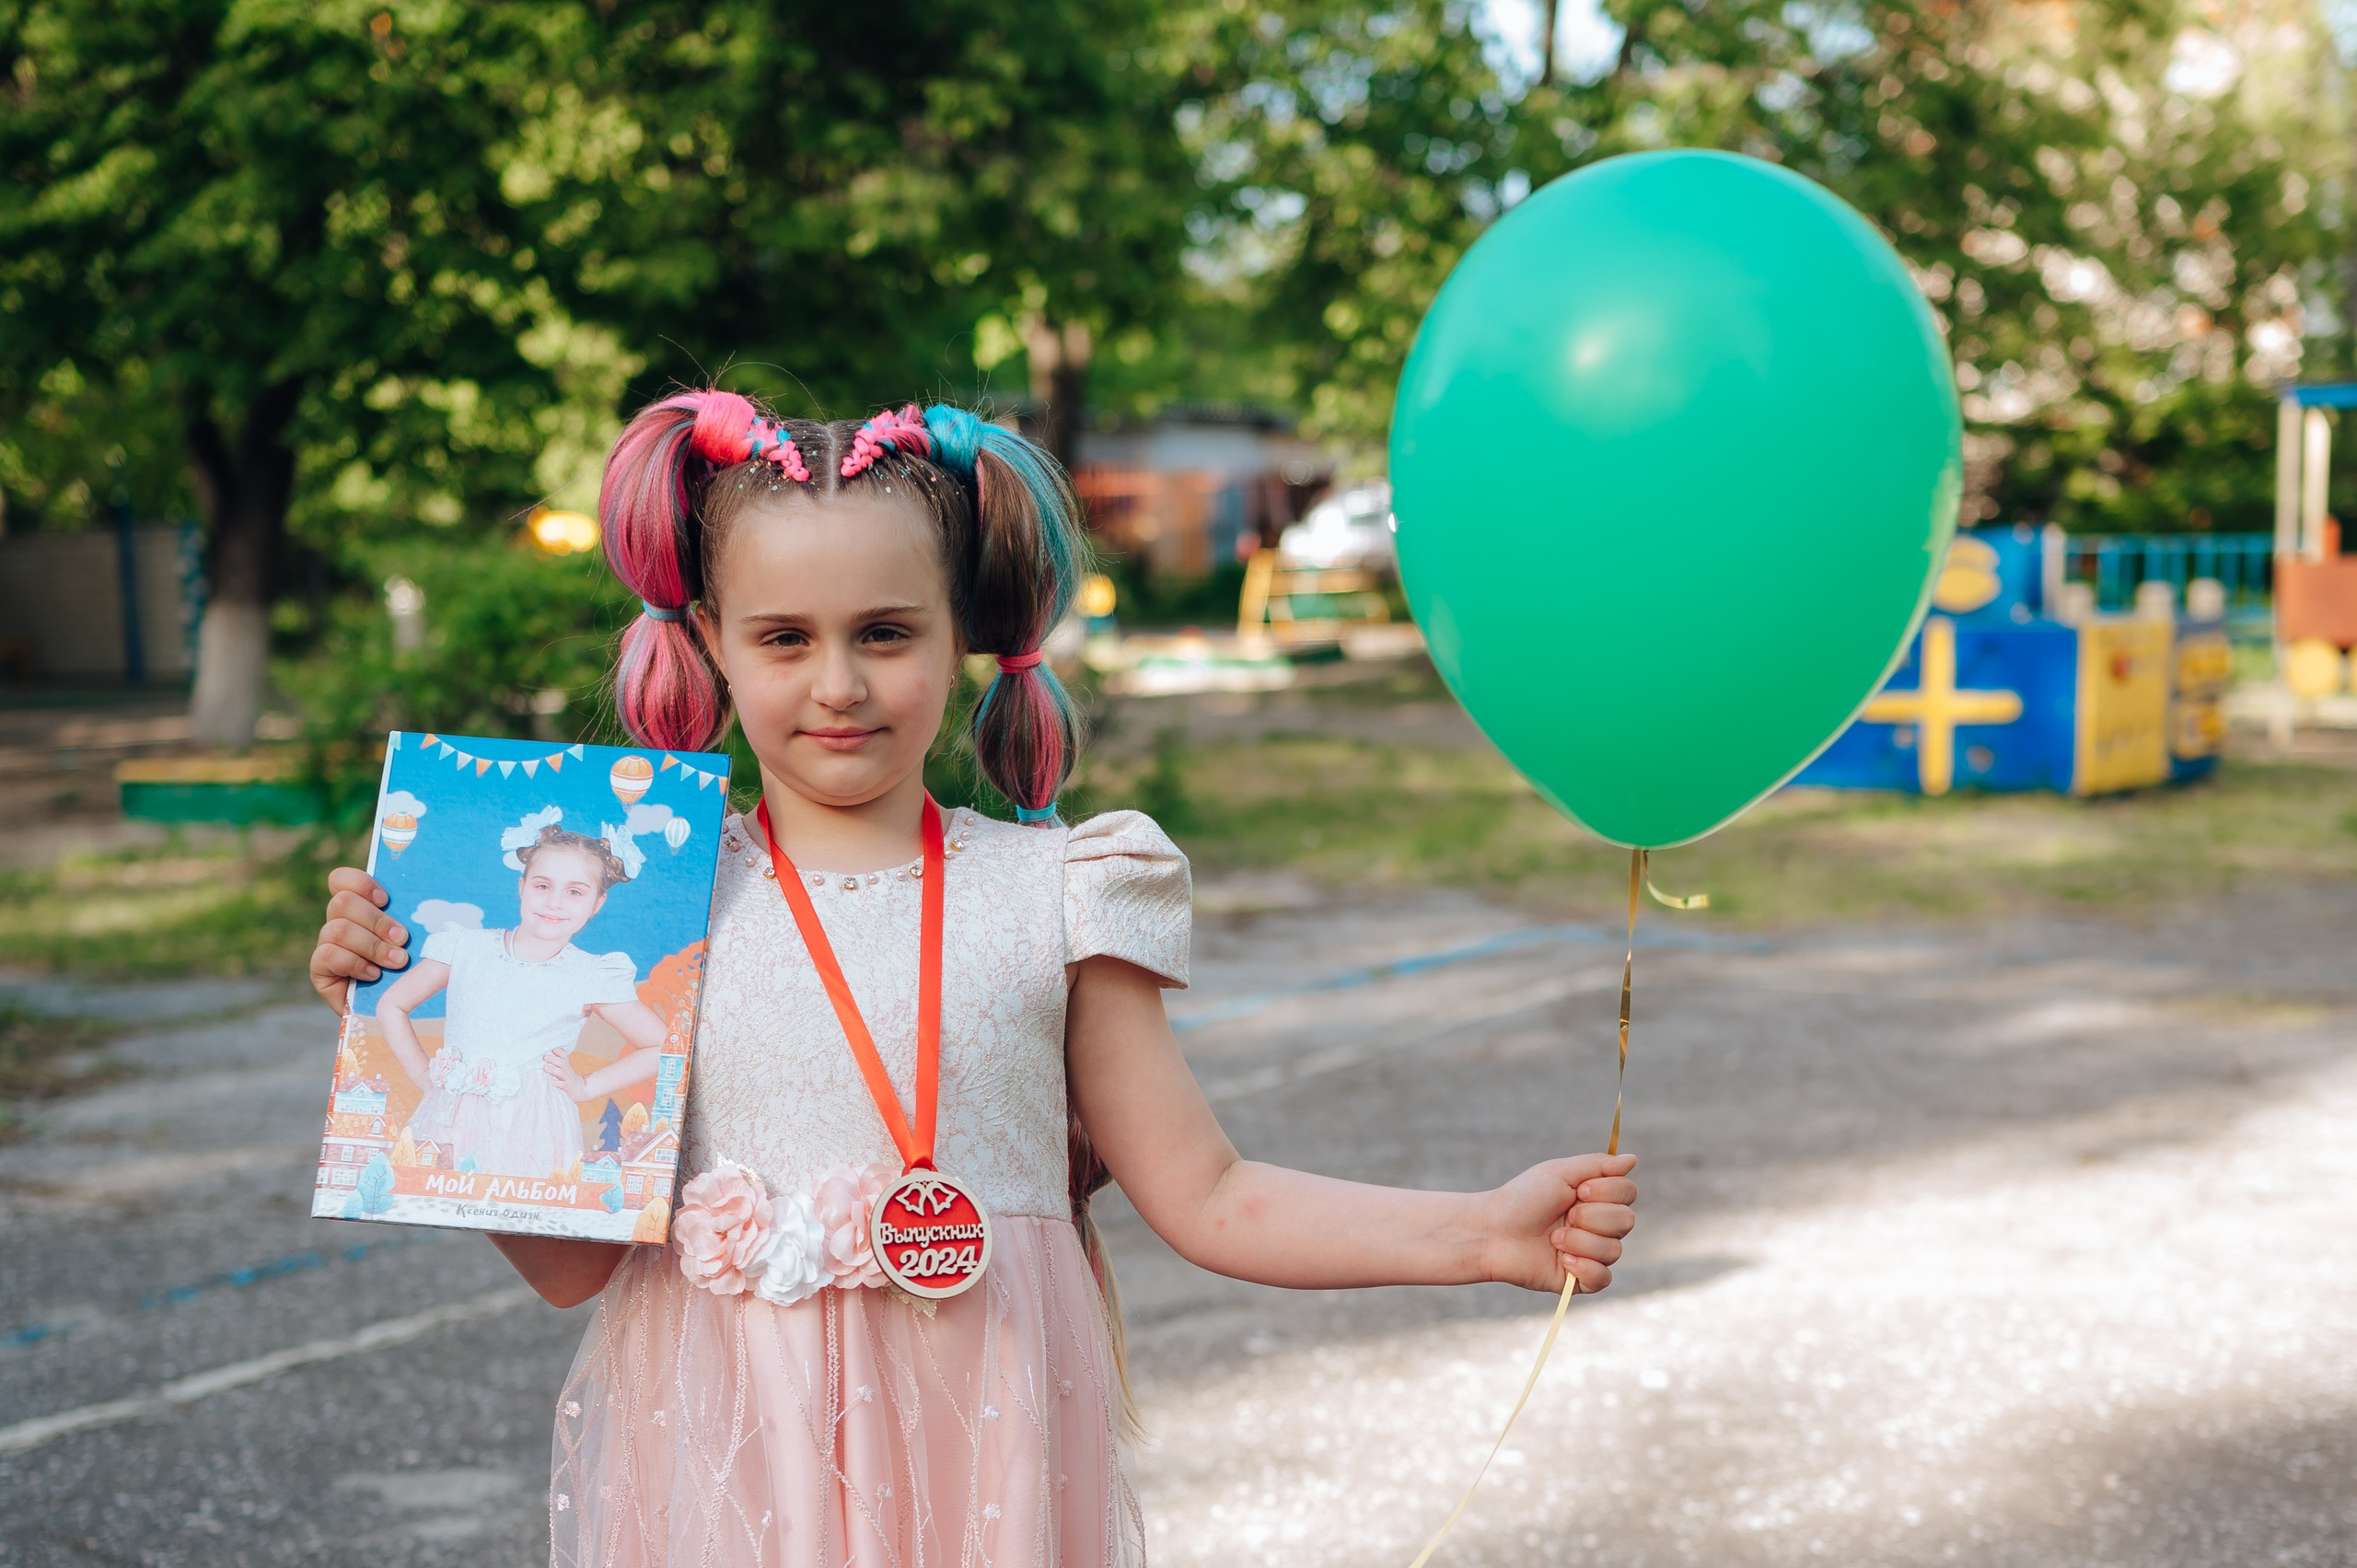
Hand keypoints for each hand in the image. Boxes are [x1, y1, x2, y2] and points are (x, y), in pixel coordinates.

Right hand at [311, 868, 407, 1015]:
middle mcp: (338, 923)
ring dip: (372, 945)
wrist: (398, 1011)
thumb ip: (413, 918)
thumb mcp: (416, 939)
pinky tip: (374, 975)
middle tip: (402, 939)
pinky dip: (356, 964)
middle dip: (377, 920)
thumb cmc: (413, 968)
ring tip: (397, 961)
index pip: (341, 880)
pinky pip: (329, 955)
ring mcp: (327, 946)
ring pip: (338, 929)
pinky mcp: (320, 971)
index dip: (360, 883)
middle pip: (342, 902)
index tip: (386, 898)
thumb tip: (428, 900)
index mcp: (359, 908)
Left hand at [543, 1048, 591, 1101]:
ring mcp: (567, 1079)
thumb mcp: (564, 1069)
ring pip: (561, 1073)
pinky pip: (563, 1085)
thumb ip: (557, 1062)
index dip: (560, 1052)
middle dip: (553, 1059)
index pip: (564, 1057)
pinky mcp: (568, 1088)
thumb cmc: (567, 1079)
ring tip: (545, 1067)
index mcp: (566, 1066)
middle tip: (545, 1057)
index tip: (553, 1049)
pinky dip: (558, 1083)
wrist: (580, 1090)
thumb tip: (547, 1054)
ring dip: (553, 1070)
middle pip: (561, 1063)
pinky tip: (552, 1082)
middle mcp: (567, 1071)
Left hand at [1478, 1153, 1636, 1294]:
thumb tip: (1633, 1159)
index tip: (1579, 1191)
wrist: (1493, 1231)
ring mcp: (1590, 1253)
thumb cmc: (1522, 1198)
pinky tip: (1562, 1259)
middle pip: (1627, 1221)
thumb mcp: (1559, 1172)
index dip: (1608, 1191)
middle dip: (1593, 1217)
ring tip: (1553, 1238)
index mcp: (1595, 1198)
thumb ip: (1598, 1165)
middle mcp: (1598, 1226)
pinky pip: (1604, 1278)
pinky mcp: (1580, 1280)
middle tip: (1565, 1215)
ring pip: (1614, 1250)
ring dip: (1580, 1241)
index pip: (1628, 1192)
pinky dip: (1584, 1268)